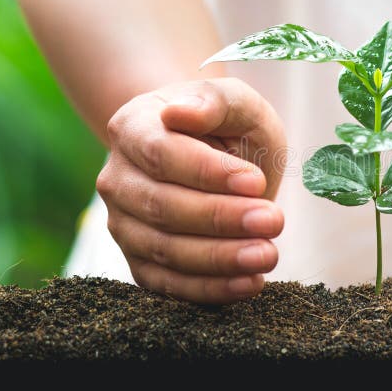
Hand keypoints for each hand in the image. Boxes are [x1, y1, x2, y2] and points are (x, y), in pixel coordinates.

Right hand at [96, 78, 286, 303]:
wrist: (212, 154)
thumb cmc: (224, 124)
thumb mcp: (233, 101)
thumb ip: (214, 101)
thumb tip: (181, 112)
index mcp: (133, 128)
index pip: (162, 154)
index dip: (208, 172)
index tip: (256, 181)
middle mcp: (118, 179)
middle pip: (163, 206)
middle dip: (222, 218)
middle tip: (273, 221)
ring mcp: (124, 224)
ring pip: (165, 250)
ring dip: (220, 258)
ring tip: (267, 254)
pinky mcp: (141, 261)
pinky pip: (168, 284)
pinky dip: (209, 289)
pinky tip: (250, 283)